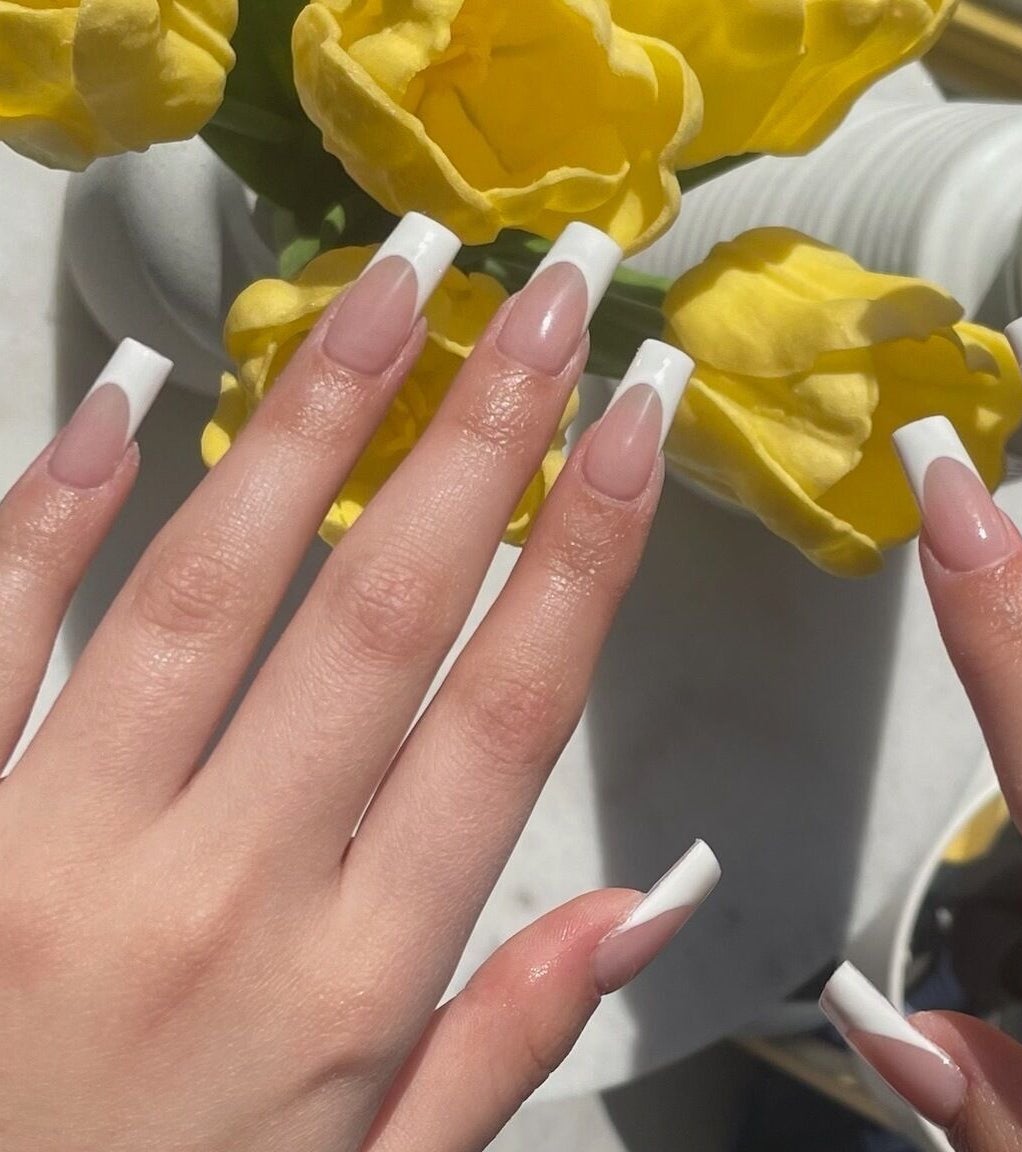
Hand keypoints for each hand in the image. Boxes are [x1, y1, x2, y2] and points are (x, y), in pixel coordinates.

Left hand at [0, 215, 717, 1151]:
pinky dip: (49, 502)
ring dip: (313, 417)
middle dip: (484, 432)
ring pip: (207, 588)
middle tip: (550, 288)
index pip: (505, 710)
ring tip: (395, 285)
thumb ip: (507, 1031)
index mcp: (353, 976)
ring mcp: (55, 849)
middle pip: (383, 614)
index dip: (584, 546)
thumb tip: (654, 901)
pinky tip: (124, 389)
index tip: (635, 414)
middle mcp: (220, 892)